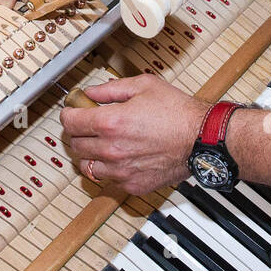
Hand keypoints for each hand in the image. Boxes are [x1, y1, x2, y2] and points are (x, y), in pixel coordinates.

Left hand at [60, 74, 208, 194]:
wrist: (201, 139)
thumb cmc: (178, 113)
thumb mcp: (143, 85)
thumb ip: (111, 88)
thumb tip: (92, 92)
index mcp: (111, 123)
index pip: (70, 122)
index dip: (68, 113)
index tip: (73, 111)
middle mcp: (112, 149)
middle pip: (75, 144)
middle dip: (78, 132)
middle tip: (88, 125)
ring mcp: (121, 170)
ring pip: (87, 165)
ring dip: (89, 153)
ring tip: (102, 143)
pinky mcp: (132, 185)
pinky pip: (108, 179)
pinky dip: (109, 169)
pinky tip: (120, 157)